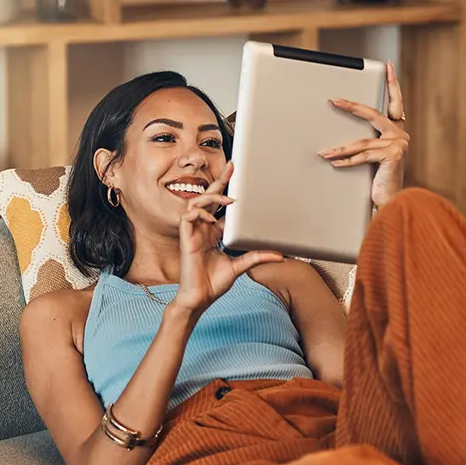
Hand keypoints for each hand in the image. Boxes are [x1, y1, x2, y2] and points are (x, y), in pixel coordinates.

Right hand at [175, 162, 283, 314]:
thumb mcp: (240, 266)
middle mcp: (202, 229)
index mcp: (213, 233)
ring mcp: (193, 232)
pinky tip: (211, 218)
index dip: (227, 191)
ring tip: (228, 201)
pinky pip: (188, 216)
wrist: (200, 297)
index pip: (219, 207)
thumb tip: (279, 255)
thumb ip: (256, 257)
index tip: (238, 178)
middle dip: (219, 182)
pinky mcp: (185, 238)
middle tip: (232, 167)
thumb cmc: (214, 283)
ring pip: (196, 202)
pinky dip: (199, 213)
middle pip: (208, 198)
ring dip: (211, 198)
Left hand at [318, 61, 409, 208]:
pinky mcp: (393, 156)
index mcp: (396, 130)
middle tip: (334, 100)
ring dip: (340, 148)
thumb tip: (338, 136)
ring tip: (323, 152)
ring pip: (362, 141)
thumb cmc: (379, 179)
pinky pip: (363, 156)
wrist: (391, 201)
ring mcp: (398, 144)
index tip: (388, 66)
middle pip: (372, 115)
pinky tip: (333, 162)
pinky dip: (346, 161)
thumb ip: (365, 142)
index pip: (395, 102)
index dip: (392, 83)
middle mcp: (400, 134)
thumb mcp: (372, 156)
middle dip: (351, 107)